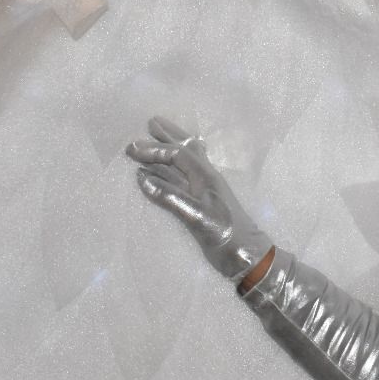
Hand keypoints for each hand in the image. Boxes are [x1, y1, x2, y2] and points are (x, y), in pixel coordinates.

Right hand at [125, 117, 273, 283]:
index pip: (178, 155)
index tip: (131, 149)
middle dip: (169, 136)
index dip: (155, 150)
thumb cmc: (226, 235)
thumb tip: (142, 177)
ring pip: (185, 162)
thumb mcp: (197, 217)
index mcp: (207, 177)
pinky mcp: (203, 204)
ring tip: (156, 137)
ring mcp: (205, 191)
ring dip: (169, 149)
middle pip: (187, 149)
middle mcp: (206, 179)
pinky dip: (170, 171)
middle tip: (151, 122)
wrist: (247, 257)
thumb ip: (171, 198)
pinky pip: (183, 179)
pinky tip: (163, 172)